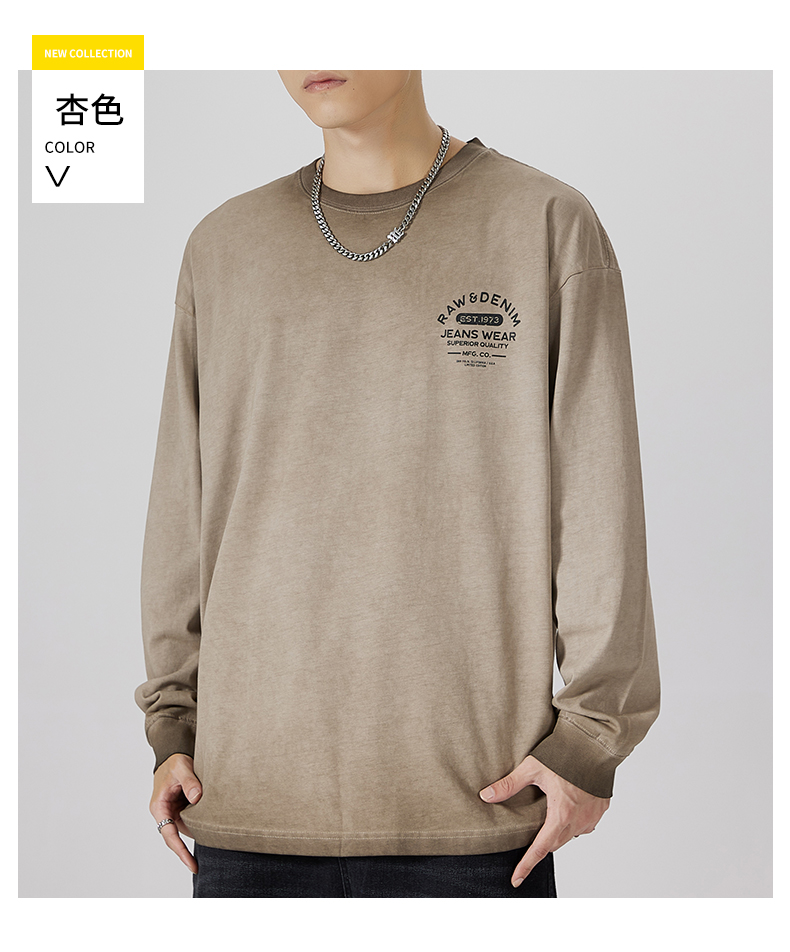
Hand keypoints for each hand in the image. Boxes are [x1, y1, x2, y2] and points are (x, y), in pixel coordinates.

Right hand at [150, 753, 201, 873]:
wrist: (174, 755)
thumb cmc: (174, 762)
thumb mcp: (181, 767)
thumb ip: (189, 781)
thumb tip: (197, 798)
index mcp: (159, 806)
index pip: (168, 834)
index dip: (179, 850)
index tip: (190, 863)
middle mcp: (165, 812)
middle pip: (174, 838)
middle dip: (184, 853)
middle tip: (197, 867)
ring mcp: (174, 812)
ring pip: (183, 831)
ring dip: (194, 839)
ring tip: (209, 849)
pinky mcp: (183, 809)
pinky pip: (190, 822)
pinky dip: (199, 827)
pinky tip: (211, 833)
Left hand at [479, 754, 609, 887]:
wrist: (596, 745)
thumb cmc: (565, 754)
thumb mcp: (532, 768)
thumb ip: (509, 784)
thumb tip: (486, 796)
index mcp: (561, 814)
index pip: (540, 848)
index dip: (526, 864)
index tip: (516, 879)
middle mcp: (579, 821)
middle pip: (555, 843)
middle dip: (540, 848)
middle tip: (525, 851)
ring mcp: (592, 817)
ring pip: (570, 835)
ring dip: (557, 834)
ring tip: (545, 826)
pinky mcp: (601, 810)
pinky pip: (584, 826)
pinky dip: (572, 824)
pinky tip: (566, 813)